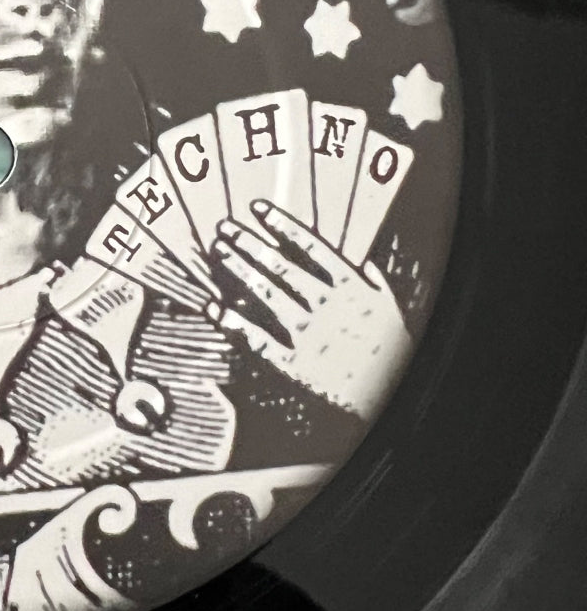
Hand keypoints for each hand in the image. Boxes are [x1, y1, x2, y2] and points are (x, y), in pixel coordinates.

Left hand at [206, 201, 408, 418]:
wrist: (390, 402)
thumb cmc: (394, 355)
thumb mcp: (394, 313)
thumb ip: (379, 285)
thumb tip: (367, 264)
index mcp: (350, 286)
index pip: (310, 246)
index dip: (281, 224)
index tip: (258, 208)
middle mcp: (325, 304)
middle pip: (279, 265)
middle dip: (248, 242)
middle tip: (224, 227)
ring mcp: (307, 333)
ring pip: (264, 293)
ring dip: (238, 269)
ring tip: (218, 251)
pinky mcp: (294, 363)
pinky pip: (257, 338)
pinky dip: (233, 322)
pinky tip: (215, 307)